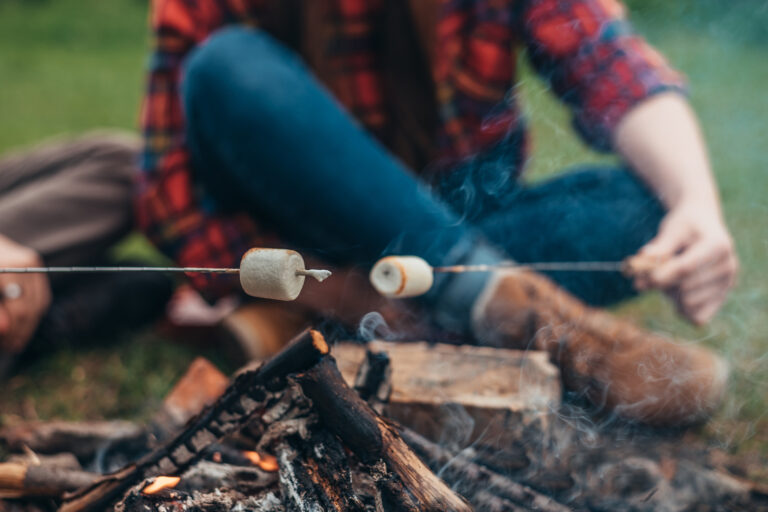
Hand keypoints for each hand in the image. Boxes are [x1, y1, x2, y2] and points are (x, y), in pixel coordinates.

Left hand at [0, 234, 51, 352]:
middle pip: (31, 307)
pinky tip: (25, 323)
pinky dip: (34, 311)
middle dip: (22, 330)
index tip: (6, 344)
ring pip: (39, 303)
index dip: (13, 330)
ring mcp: (32, 263)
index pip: (19, 309)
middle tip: (12, 346)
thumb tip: (5, 329)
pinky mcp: (36, 264)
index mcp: (7, 269)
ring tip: (18, 339)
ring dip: (29, 324)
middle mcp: (24, 263)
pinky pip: (41, 294)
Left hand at [626, 203, 737, 324]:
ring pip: (688, 304)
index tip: (638, 281)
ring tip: (667, 278)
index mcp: (718, 245)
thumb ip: (659, 247)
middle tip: (647, 275)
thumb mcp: (671, 229)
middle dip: (661, 284)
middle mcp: (728, 266)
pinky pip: (697, 318)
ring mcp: (727, 284)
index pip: (685, 268)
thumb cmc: (685, 225)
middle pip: (685, 288)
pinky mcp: (721, 298)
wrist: (703, 223)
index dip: (660, 276)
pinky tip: (675, 293)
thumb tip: (642, 260)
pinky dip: (681, 309)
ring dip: (670, 295)